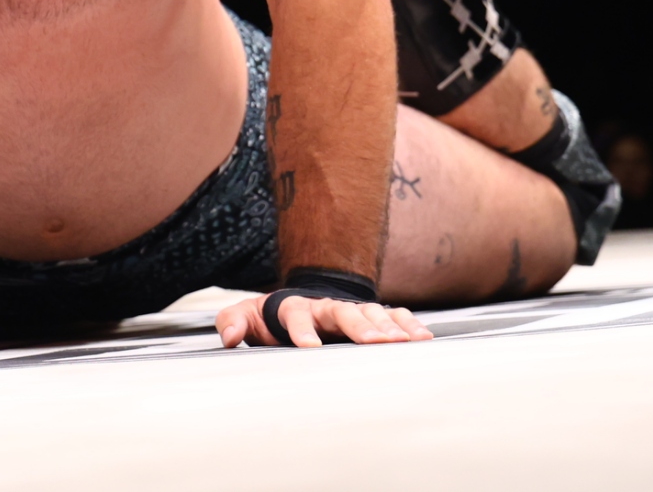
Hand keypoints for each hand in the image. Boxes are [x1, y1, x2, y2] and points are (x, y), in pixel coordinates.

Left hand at [214, 294, 433, 348]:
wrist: (295, 304)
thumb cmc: (270, 318)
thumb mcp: (245, 316)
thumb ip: (233, 322)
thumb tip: (230, 337)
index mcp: (293, 307)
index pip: (296, 315)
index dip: (302, 330)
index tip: (308, 348)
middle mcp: (324, 306)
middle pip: (343, 312)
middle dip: (359, 327)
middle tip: (374, 343)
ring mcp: (349, 310)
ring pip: (371, 313)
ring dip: (388, 327)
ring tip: (404, 342)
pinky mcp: (368, 317)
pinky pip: (392, 316)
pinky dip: (408, 325)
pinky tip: (422, 338)